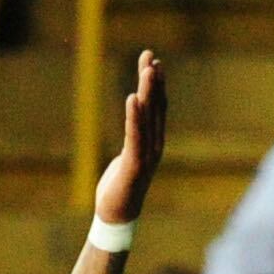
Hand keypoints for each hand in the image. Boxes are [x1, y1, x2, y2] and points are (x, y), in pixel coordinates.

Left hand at [92, 48, 167, 229]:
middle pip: (155, 106)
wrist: (116, 217)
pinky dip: (134, 115)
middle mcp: (154, 144)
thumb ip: (132, 141)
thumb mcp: (126, 158)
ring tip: (147, 69)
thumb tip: (131, 130)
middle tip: (150, 57)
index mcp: (153, 141)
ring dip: (148, 91)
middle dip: (153, 81)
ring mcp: (147, 153)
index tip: (151, 62)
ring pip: (149, 116)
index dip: (155, 85)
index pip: (156, 107)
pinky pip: (135, 134)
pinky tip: (133, 97)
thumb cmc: (119, 188)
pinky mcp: (134, 163)